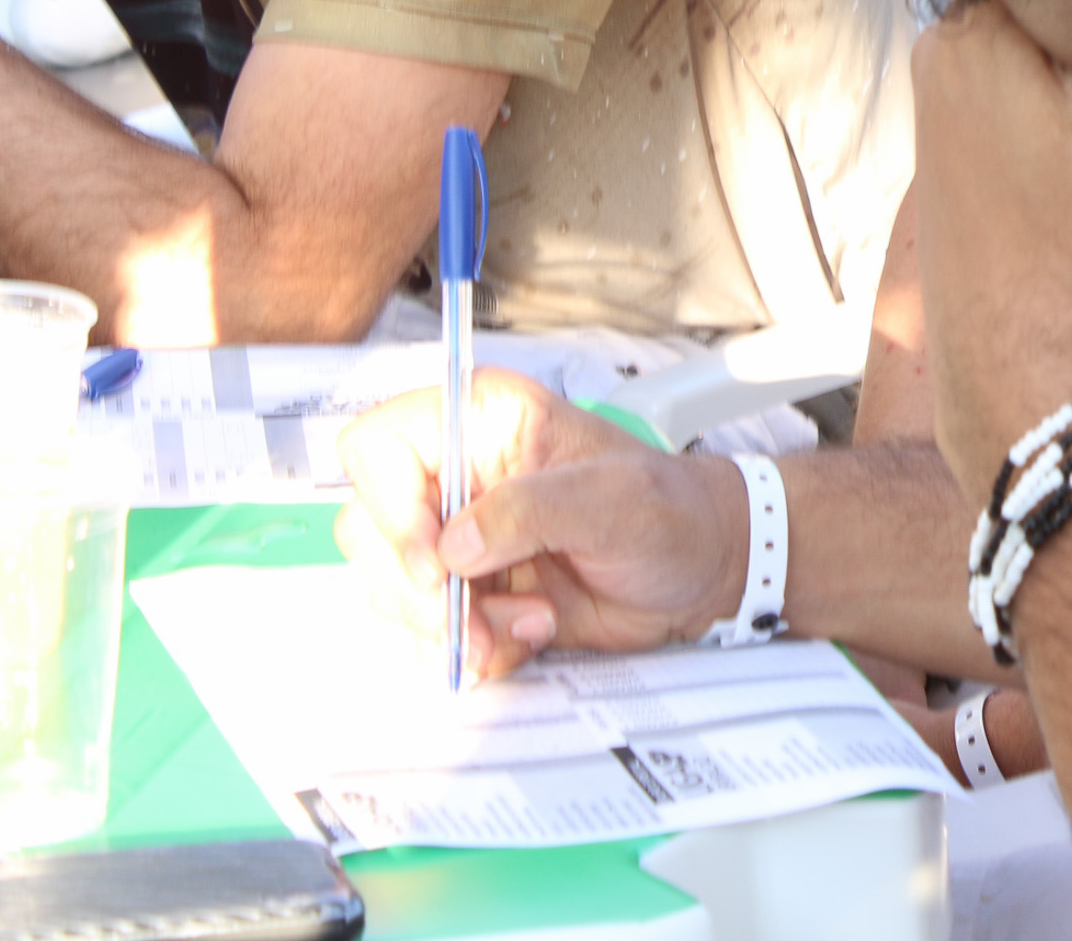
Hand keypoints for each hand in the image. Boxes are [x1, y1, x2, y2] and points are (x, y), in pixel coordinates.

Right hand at [333, 368, 751, 680]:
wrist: (703, 570)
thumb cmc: (672, 510)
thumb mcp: (614, 498)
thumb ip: (532, 509)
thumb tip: (455, 545)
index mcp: (481, 423)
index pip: (378, 447)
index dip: (389, 505)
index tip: (437, 560)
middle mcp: (456, 478)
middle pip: (368, 530)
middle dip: (417, 588)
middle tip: (472, 612)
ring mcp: (460, 540)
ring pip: (390, 590)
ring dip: (450, 625)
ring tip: (528, 620)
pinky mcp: (472, 594)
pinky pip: (428, 633)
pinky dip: (472, 649)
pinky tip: (530, 634)